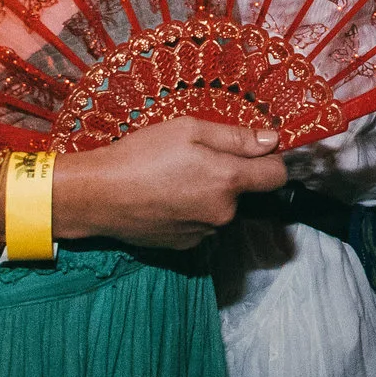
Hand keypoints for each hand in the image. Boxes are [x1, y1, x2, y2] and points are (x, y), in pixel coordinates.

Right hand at [56, 117, 288, 248]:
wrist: (99, 196)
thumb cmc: (142, 155)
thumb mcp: (189, 130)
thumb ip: (235, 137)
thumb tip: (271, 141)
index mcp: (228, 181)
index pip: (276, 176)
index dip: (270, 160)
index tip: (254, 151)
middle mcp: (223, 212)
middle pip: (243, 191)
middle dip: (228, 175)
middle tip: (193, 159)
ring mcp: (204, 232)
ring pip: (220, 208)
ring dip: (208, 194)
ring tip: (173, 178)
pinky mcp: (184, 246)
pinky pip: (200, 223)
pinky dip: (190, 211)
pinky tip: (164, 198)